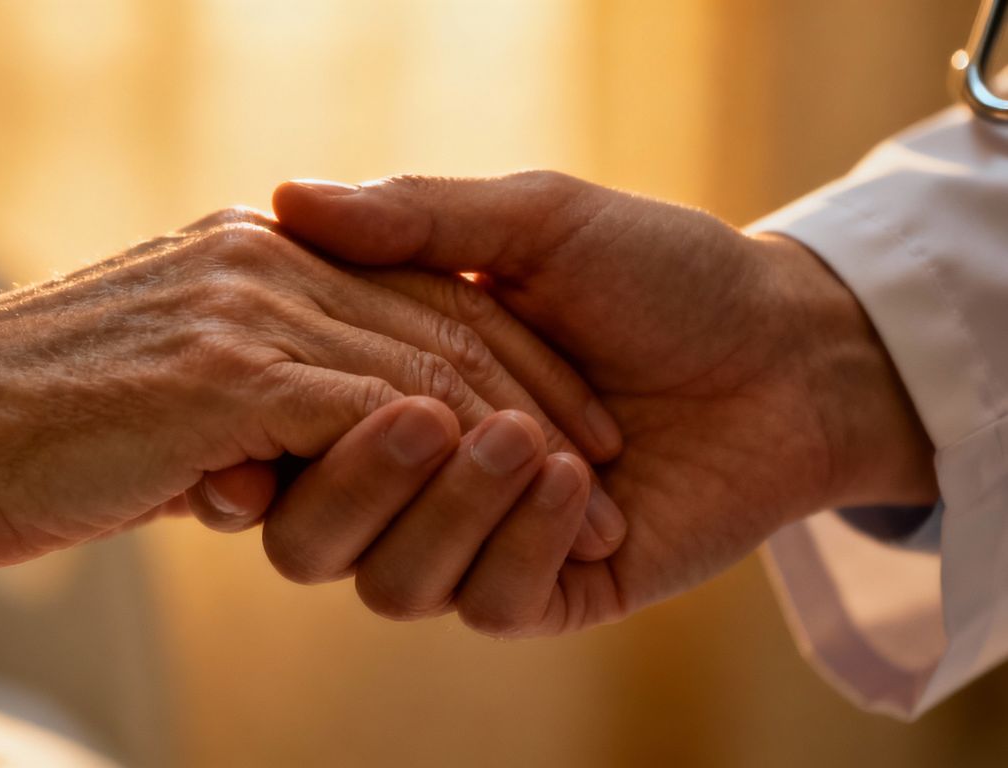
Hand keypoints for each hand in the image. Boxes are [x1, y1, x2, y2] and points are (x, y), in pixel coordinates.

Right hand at [0, 208, 615, 568]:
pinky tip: (510, 492)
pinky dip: (453, 461)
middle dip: (535, 399)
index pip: (409, 298)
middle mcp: (259, 267)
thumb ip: (246, 385)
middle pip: (440, 328)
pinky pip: (379, 418)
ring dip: (509, 438)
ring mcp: (248, 320)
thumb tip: (286, 452)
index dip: (497, 363)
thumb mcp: (160, 381)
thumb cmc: (19, 409)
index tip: (556, 428)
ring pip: (424, 377)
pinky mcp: (232, 383)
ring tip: (578, 484)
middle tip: (602, 463)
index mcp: (250, 252)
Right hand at [270, 173, 937, 634]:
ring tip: (527, 437)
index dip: (271, 430)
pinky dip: (522, 543)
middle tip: (422, 414)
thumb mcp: (535, 224)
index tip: (284, 395)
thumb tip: (284, 196)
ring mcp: (477, 543)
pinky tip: (580, 481)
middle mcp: (414, 482)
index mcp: (389, 393)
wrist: (786, 348)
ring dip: (449, 510)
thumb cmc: (661, 275)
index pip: (285, 439)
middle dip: (355, 483)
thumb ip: (414, 219)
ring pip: (392, 583)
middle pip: (309, 537)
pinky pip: (489, 603)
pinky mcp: (548, 592)